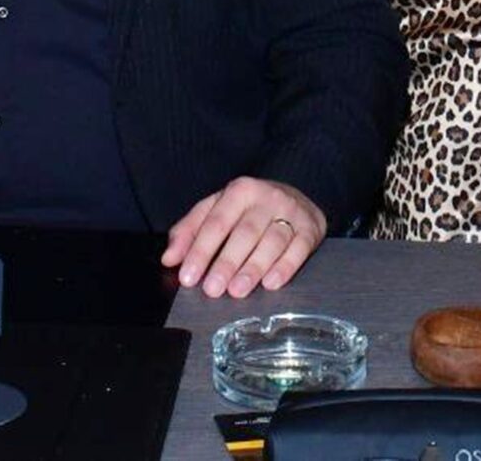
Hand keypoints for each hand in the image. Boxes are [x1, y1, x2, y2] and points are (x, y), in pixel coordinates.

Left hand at [161, 177, 325, 297]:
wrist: (295, 196)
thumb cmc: (249, 209)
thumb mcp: (217, 209)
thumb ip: (190, 231)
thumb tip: (169, 258)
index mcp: (239, 191)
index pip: (216, 222)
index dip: (200, 250)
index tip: (188, 276)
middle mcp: (267, 198)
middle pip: (245, 233)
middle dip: (227, 262)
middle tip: (212, 289)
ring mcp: (291, 212)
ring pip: (272, 241)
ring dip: (254, 268)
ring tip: (238, 290)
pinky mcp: (311, 228)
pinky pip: (299, 248)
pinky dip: (285, 267)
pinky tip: (271, 283)